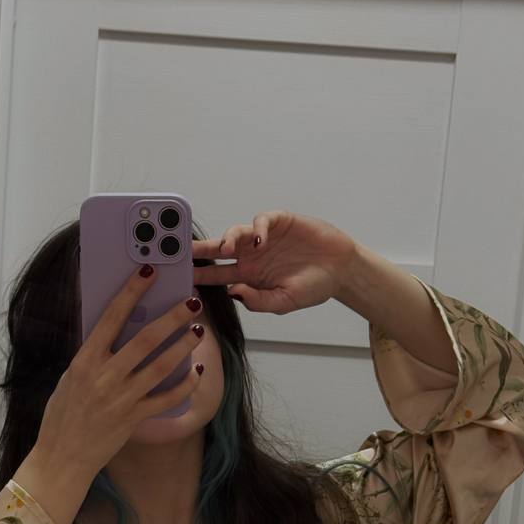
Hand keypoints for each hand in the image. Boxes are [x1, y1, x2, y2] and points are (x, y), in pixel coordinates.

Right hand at [34, 264, 204, 476]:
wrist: (62, 457)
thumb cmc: (63, 414)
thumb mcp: (71, 377)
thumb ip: (93, 356)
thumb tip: (119, 331)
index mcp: (84, 360)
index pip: (111, 317)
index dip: (131, 291)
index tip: (149, 271)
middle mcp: (104, 376)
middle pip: (145, 339)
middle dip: (172, 316)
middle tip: (191, 300)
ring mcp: (121, 398)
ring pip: (161, 366)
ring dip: (183, 345)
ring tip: (199, 330)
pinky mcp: (134, 418)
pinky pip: (166, 398)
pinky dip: (184, 384)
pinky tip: (197, 371)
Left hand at [192, 210, 356, 313]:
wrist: (341, 269)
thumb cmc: (312, 287)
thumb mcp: (284, 302)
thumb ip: (258, 301)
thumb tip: (232, 292)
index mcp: (248, 277)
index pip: (216, 274)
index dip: (199, 274)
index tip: (182, 275)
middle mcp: (251, 256)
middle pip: (218, 250)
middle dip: (200, 249)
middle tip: (183, 249)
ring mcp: (263, 238)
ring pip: (235, 233)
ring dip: (228, 237)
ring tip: (228, 246)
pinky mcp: (279, 222)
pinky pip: (261, 221)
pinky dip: (257, 228)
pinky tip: (260, 238)